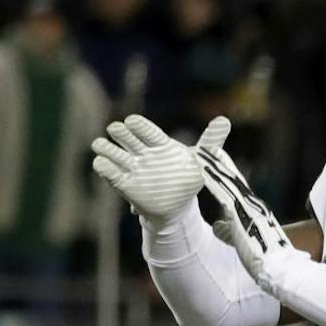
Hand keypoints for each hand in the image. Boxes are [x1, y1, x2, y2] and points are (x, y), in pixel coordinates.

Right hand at [91, 114, 229, 221]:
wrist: (176, 206)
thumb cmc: (187, 178)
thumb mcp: (201, 161)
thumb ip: (211, 141)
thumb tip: (224, 120)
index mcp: (159, 143)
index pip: (147, 130)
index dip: (140, 126)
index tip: (132, 121)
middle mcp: (141, 151)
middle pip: (125, 136)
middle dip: (120, 132)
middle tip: (117, 130)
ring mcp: (130, 165)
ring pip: (111, 150)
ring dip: (106, 147)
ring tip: (101, 145)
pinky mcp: (122, 182)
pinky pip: (107, 171)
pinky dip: (104, 167)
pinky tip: (103, 164)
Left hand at [202, 147, 301, 294]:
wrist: (283, 270)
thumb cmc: (269, 263)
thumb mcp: (245, 243)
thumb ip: (230, 232)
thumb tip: (216, 227)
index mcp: (257, 213)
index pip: (240, 189)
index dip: (229, 174)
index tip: (220, 160)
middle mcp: (254, 206)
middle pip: (233, 180)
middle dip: (220, 164)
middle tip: (207, 148)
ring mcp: (248, 209)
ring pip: (227, 183)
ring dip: (213, 167)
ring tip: (199, 152)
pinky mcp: (241, 215)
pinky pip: (223, 193)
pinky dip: (212, 180)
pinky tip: (201, 169)